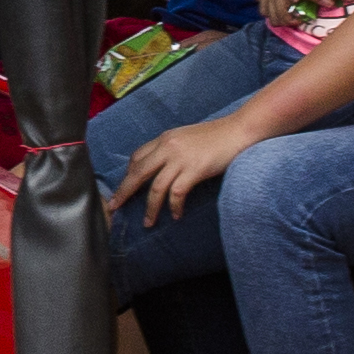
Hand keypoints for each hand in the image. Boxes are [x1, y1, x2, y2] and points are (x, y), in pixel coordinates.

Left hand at [115, 116, 250, 222]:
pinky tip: (175, 215)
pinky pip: (177, 193)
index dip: (129, 174)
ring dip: (150, 208)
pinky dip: (174, 206)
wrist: (238, 131)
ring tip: (147, 223)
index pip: (137, 156)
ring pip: (155, 187)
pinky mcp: (195, 170)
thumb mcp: (187, 138)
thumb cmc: (217, 136)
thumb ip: (172, 149)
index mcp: (165, 138)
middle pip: (138, 172)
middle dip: (124, 192)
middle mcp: (168, 147)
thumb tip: (163, 167)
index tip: (126, 188)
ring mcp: (180, 159)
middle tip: (115, 208)